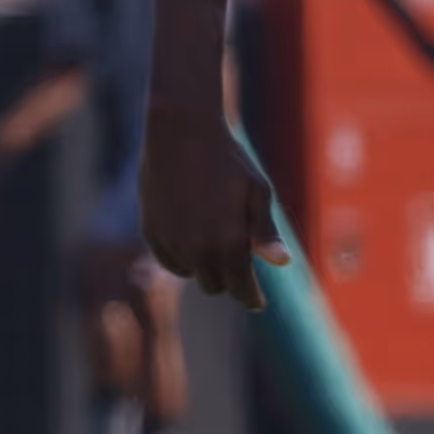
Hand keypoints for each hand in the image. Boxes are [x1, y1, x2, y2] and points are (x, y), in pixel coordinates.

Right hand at [143, 100, 291, 309]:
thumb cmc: (228, 159)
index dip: (251, 298)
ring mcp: (170, 242)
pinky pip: (169, 261)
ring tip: (213, 238)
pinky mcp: (151, 232)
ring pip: (191, 274)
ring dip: (204, 266)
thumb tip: (281, 264)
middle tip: (236, 259)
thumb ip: (265, 232)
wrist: (180, 132)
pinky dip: (182, 257)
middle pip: (215, 285)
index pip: (241, 288)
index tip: (256, 302)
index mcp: (229, 241)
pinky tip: (191, 236)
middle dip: (228, 279)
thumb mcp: (257, 192)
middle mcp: (197, 248)